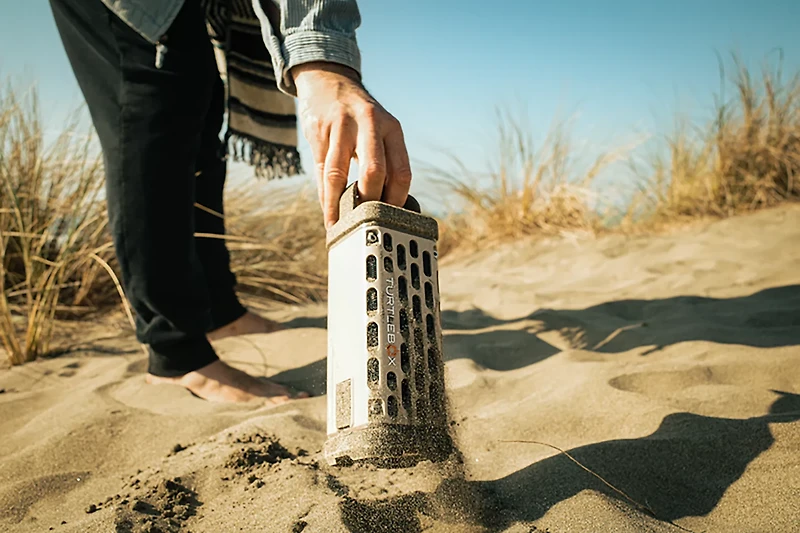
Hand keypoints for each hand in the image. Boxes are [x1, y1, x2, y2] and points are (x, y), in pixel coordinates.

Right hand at [292, 62, 411, 228]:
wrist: (329, 81)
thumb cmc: (359, 118)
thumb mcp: (380, 130)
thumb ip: (386, 160)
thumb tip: (389, 207)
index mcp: (391, 128)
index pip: (402, 171)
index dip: (397, 200)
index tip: (391, 219)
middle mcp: (369, 124)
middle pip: (374, 172)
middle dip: (370, 203)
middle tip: (367, 223)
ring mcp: (340, 126)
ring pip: (339, 173)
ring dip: (338, 205)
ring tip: (340, 226)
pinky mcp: (318, 132)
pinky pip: (320, 171)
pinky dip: (325, 196)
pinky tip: (328, 212)